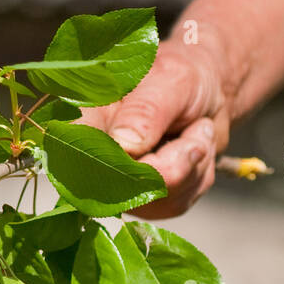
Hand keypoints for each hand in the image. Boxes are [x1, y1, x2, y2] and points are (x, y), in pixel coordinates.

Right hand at [78, 38, 231, 217]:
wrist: (209, 91)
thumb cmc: (183, 77)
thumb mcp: (170, 81)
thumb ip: (145, 111)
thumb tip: (123, 146)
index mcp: (85, 118)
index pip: (73, 154)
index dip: (110, 164)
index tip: (149, 145)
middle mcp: (93, 156)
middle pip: (122, 187)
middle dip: (173, 164)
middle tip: (196, 128)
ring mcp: (115, 183)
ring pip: (154, 200)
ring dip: (190, 169)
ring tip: (195, 134)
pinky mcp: (141, 200)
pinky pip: (172, 205)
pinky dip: (196, 180)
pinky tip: (194, 153)